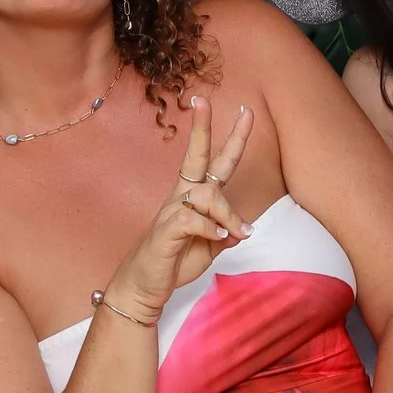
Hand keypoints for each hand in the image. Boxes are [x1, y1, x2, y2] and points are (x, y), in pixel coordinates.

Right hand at [102, 97, 255, 321]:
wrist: (145, 286)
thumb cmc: (175, 261)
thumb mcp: (211, 247)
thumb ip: (226, 233)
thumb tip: (243, 229)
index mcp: (194, 197)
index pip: (214, 161)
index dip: (232, 138)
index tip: (247, 112)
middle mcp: (183, 197)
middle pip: (197, 157)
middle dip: (207, 128)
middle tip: (228, 106)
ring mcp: (172, 212)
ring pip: (208, 195)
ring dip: (228, 214)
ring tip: (238, 233)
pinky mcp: (166, 231)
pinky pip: (192, 220)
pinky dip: (210, 228)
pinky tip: (220, 237)